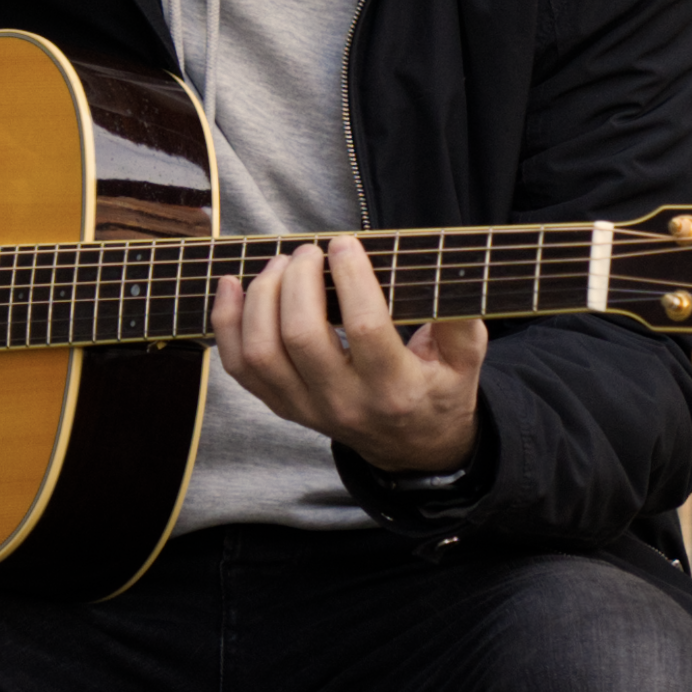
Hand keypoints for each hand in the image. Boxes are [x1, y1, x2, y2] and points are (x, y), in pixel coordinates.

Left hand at [210, 234, 485, 476]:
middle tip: (311, 252)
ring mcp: (307, 409)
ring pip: (262, 352)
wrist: (412, 448)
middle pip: (301, 336)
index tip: (345, 244)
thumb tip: (446, 272)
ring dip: (262, 297)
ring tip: (281, 265)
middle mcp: (345, 404)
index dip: (351, 278)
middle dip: (299, 280)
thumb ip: (460, 318)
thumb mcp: (466, 359)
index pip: (365, 328)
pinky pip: (239, 368)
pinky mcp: (282, 407)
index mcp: (395, 389)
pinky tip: (233, 285)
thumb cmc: (438, 389)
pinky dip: (226, 322)